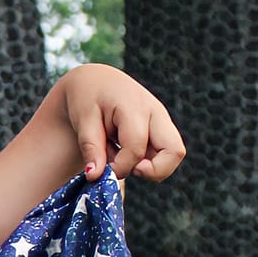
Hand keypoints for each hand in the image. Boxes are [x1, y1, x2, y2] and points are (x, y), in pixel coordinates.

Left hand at [57, 63, 185, 182]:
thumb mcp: (83, 120)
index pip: (136, 150)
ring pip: (172, 154)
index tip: (101, 171)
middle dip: (153, 171)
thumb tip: (95, 175)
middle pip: (174, 152)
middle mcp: (156, 113)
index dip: (120, 167)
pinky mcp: (161, 128)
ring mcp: (162, 120)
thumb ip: (91, 148)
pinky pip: (164, 153)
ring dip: (149, 166)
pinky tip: (126, 153)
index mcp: (134, 107)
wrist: (96, 80)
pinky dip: (148, 161)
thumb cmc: (87, 97)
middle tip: (127, 169)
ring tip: (121, 156)